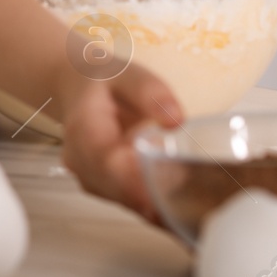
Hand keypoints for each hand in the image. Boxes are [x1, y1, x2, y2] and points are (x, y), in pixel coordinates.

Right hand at [59, 65, 181, 222]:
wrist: (78, 89)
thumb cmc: (104, 82)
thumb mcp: (128, 74)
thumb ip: (151, 92)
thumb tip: (176, 120)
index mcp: (84, 130)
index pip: (110, 164)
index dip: (143, 179)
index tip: (177, 181)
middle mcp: (81, 162)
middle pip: (121, 191)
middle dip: (160, 196)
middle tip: (199, 194)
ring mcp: (90, 178)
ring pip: (128, 202)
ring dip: (160, 202)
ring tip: (193, 194)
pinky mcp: (103, 188)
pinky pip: (131, 202)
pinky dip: (155, 201)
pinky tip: (178, 193)